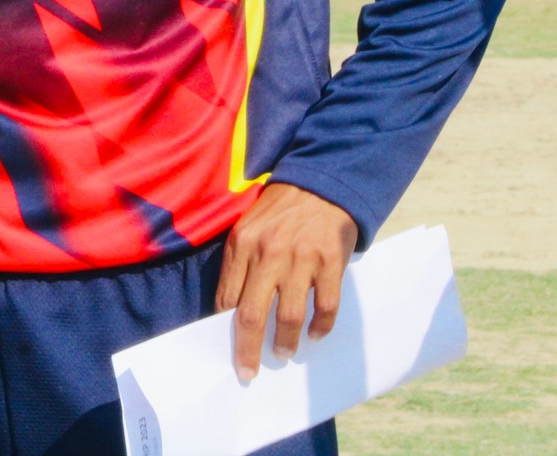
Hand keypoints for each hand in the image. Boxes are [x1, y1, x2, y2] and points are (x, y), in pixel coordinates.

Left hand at [216, 183, 357, 380]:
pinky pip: (326, 305)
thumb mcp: (247, 229)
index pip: (227, 298)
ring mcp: (301, 258)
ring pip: (289, 314)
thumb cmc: (278, 213)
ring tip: (283, 352)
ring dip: (285, 340)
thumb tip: (229, 310)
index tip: (227, 351)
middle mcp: (268, 253)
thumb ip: (238, 265)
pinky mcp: (330, 261)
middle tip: (248, 371)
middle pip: (252, 313)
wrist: (319, 185)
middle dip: (248, 349)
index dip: (226, 329)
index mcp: (242, 244)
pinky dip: (320, 326)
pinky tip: (315, 334)